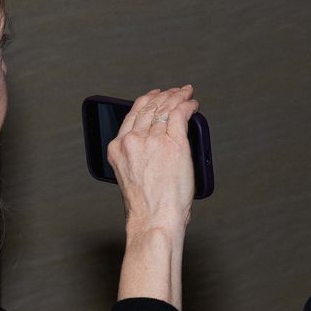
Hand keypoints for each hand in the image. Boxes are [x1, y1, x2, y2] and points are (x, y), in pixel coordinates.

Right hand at [108, 86, 199, 235]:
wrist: (154, 219)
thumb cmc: (147, 207)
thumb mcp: (131, 175)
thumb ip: (139, 155)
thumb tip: (158, 141)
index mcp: (118, 148)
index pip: (132, 115)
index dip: (146, 101)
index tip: (155, 96)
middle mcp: (132, 140)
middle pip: (150, 108)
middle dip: (165, 96)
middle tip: (176, 91)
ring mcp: (153, 140)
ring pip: (166, 108)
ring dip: (178, 97)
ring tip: (186, 93)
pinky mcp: (173, 143)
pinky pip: (181, 115)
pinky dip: (188, 105)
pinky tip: (193, 103)